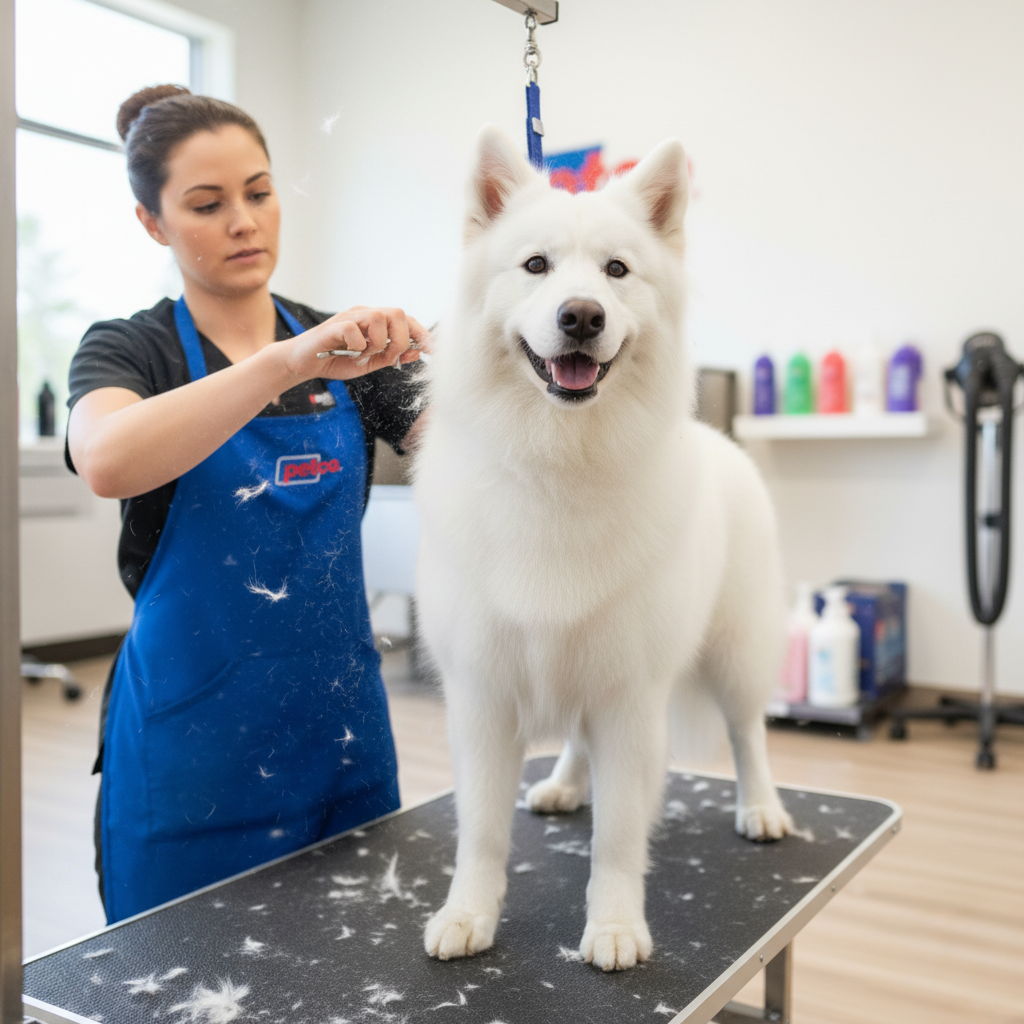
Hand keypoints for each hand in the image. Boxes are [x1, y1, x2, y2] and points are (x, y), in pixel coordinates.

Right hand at [283, 307, 429, 381]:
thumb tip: (416, 353)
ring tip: (365, 355)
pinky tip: (350, 353)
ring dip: (379, 342)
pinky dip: (358, 346)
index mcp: (376, 323)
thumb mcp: (369, 363)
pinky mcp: (333, 326)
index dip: (422, 335)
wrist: (303, 363)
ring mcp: (349, 318)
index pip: (406, 320)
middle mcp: (364, 315)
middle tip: (387, 356)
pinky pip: (355, 330)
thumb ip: (391, 357)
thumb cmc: (335, 361)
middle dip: (400, 339)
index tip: (433, 352)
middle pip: (397, 313)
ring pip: (379, 317)